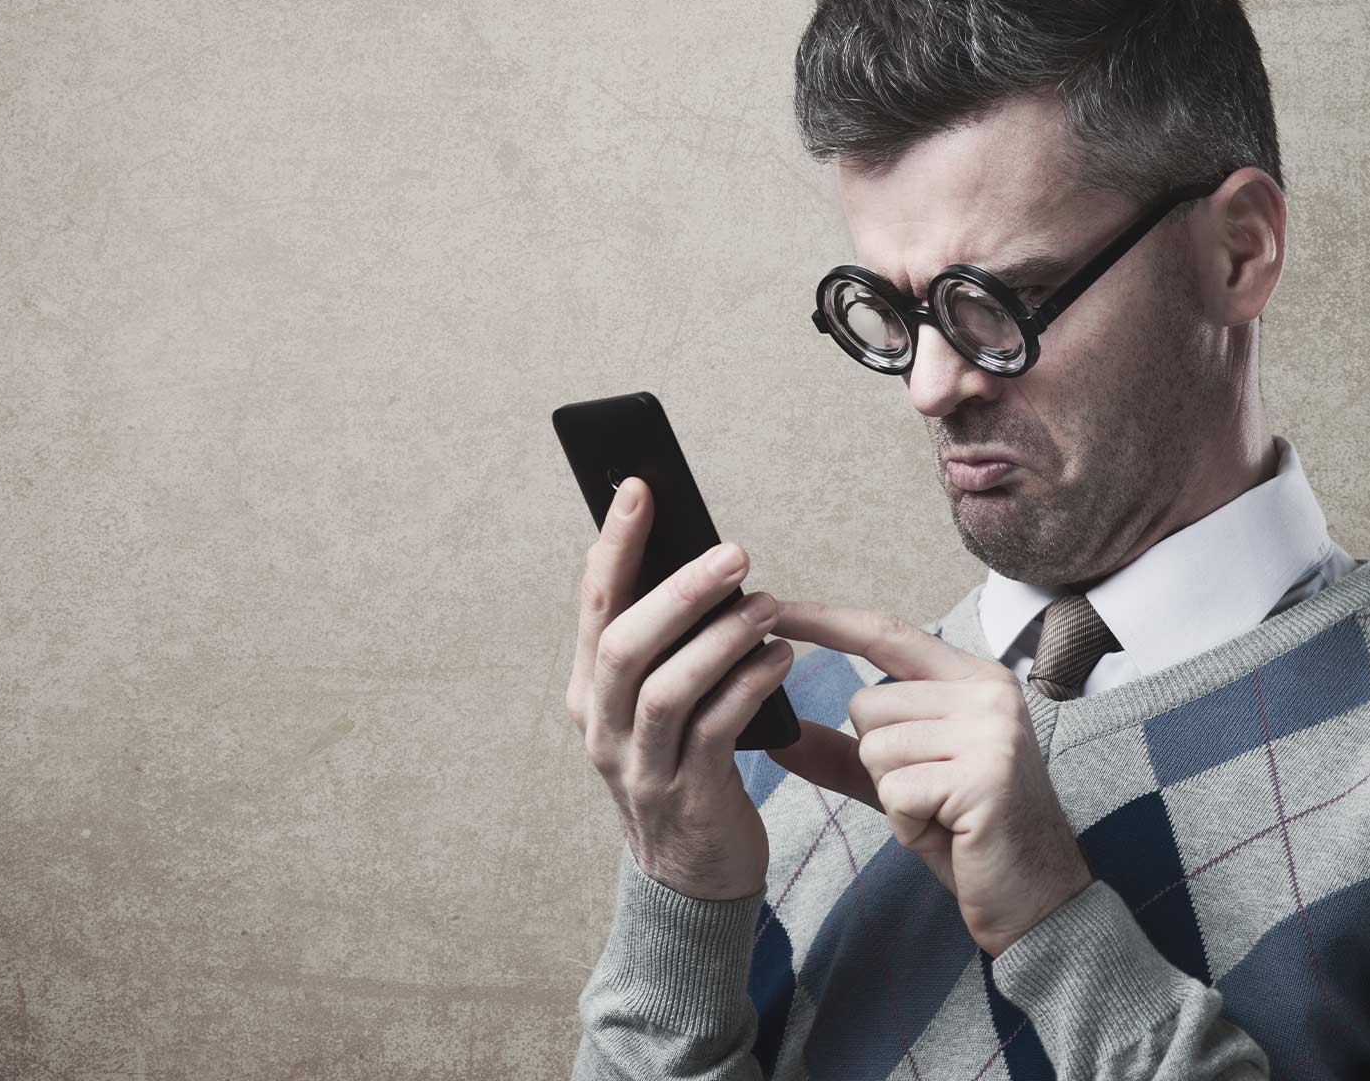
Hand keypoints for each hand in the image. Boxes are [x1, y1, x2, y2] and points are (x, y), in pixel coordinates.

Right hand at [565, 476, 794, 900]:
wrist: (689, 880)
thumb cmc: (684, 768)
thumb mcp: (658, 706)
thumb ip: (667, 644)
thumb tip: (705, 560)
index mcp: (589, 690)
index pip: (594, 604)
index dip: (616, 544)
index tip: (642, 489)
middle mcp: (601, 726)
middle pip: (624, 644)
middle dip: (677, 590)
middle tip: (734, 552)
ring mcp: (639, 767)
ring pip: (666, 689)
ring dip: (719, 639)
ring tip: (767, 606)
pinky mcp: (688, 798)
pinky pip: (714, 733)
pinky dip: (748, 688)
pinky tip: (781, 659)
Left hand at [763, 601, 1093, 958]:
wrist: (1036, 895)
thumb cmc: (969, 833)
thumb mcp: (900, 781)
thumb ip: (843, 753)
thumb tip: (777, 734)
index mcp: (973, 679)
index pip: (886, 635)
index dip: (826, 622)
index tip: (774, 611)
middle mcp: (987, 693)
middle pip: (867, 705)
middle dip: (878, 762)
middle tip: (930, 796)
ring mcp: (990, 731)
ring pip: (875, 747)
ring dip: (894, 795)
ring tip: (943, 814)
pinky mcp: (983, 777)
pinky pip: (895, 791)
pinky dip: (907, 822)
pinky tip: (949, 830)